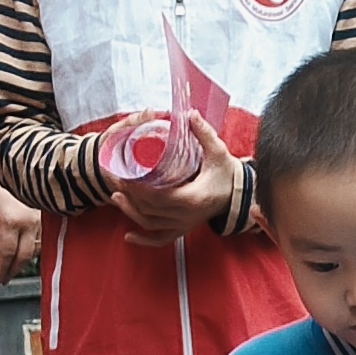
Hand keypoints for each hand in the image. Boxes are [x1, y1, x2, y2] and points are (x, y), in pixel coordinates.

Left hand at [0, 176, 38, 281]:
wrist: (13, 160)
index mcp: (11, 221)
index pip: (7, 253)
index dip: (2, 268)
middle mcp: (28, 223)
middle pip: (23, 256)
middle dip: (13, 270)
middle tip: (4, 279)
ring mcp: (39, 219)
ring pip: (35, 248)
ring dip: (24, 262)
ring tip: (13, 269)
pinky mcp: (43, 215)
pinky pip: (41, 238)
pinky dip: (33, 249)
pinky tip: (25, 253)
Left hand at [116, 113, 240, 242]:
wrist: (240, 194)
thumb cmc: (228, 173)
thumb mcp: (218, 152)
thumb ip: (203, 133)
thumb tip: (189, 114)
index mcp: (193, 198)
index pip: (158, 197)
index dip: (138, 188)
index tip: (124, 175)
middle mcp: (187, 216)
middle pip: (149, 210)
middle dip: (129, 196)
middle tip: (115, 180)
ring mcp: (185, 225)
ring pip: (151, 223)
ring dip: (130, 212)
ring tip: (116, 196)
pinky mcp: (184, 229)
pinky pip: (162, 239)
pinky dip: (144, 240)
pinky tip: (128, 236)